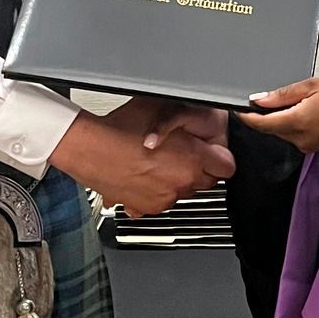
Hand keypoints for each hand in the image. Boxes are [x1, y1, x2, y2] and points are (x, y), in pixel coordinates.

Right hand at [52, 105, 231, 216]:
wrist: (91, 150)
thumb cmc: (121, 127)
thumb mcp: (162, 110)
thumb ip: (187, 119)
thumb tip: (200, 115)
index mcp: (193, 157)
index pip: (227, 166)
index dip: (219, 157)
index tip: (212, 155)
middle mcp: (184, 181)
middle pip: (207, 181)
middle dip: (197, 168)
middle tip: (180, 155)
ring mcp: (167, 197)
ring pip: (185, 192)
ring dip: (177, 180)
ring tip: (156, 163)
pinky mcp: (150, 208)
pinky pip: (163, 201)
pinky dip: (157, 191)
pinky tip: (144, 174)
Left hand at [239, 77, 318, 153]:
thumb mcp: (312, 86)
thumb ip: (282, 94)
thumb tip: (259, 99)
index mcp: (296, 121)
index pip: (260, 123)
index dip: (246, 116)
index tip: (238, 108)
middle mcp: (298, 137)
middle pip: (269, 128)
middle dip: (262, 116)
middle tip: (262, 99)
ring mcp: (304, 145)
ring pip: (279, 132)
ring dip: (276, 120)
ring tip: (289, 102)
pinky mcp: (311, 147)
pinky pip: (292, 136)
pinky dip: (289, 124)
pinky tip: (298, 112)